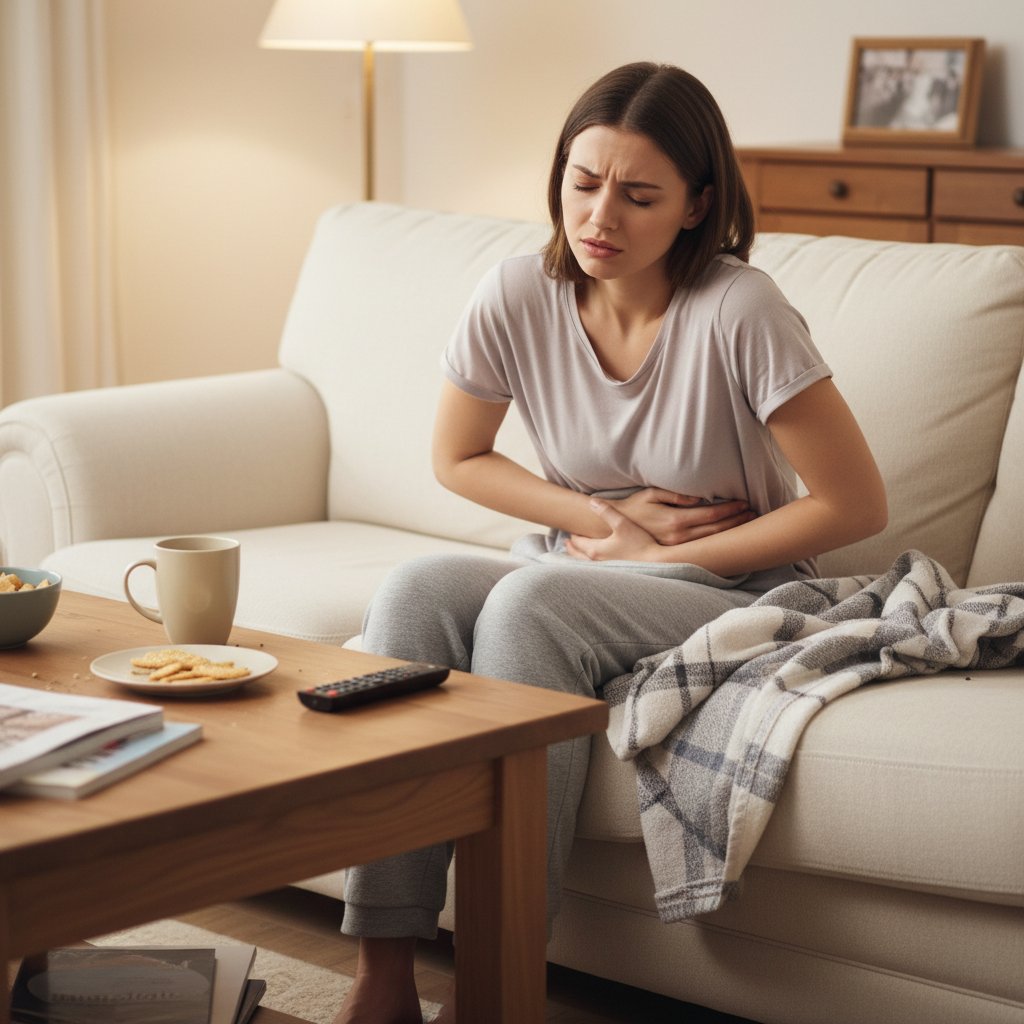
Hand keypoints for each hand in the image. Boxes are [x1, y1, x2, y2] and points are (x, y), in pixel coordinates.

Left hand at [567, 499, 659, 561]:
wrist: (656, 562)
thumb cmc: (639, 542)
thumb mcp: (622, 523)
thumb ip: (606, 511)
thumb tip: (591, 502)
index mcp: (595, 549)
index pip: (578, 541)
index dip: (573, 534)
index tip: (570, 528)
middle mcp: (597, 561)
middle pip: (578, 554)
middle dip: (572, 547)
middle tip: (566, 542)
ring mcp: (605, 569)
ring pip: (585, 563)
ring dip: (579, 557)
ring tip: (576, 553)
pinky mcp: (614, 573)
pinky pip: (595, 568)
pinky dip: (589, 564)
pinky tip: (594, 562)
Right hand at [607, 488, 753, 545]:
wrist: (615, 527)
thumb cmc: (634, 507)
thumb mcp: (651, 494)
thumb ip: (675, 495)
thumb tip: (698, 498)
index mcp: (674, 520)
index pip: (710, 515)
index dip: (730, 509)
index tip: (744, 503)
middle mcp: (678, 537)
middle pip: (715, 531)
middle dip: (737, 522)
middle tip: (754, 514)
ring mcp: (677, 547)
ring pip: (711, 541)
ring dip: (730, 533)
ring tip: (747, 524)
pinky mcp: (674, 552)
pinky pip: (701, 548)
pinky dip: (717, 542)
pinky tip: (728, 538)